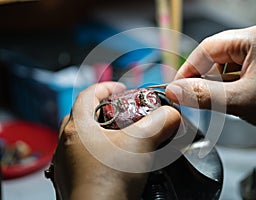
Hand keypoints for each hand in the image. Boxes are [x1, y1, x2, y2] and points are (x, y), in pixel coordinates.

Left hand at [52, 82, 180, 199]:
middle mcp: (67, 145)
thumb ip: (160, 123)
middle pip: (82, 116)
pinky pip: (84, 159)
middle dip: (102, 110)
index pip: (87, 94)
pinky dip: (98, 154)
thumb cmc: (109, 180)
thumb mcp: (141, 143)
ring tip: (119, 138)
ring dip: (99, 133)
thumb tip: (172, 115)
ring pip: (82, 139)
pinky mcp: (72, 180)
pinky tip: (114, 161)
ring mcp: (67, 163)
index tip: (121, 89)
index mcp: (77, 129)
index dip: (106, 87)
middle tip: (120, 113)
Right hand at [166, 24, 255, 143]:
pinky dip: (229, 87)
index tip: (177, 87)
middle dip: (202, 77)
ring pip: (227, 66)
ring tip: (209, 102)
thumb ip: (204, 95)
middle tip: (190, 97)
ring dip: (215, 84)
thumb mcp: (241, 101)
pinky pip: (240, 74)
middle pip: (217, 56)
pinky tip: (226, 100)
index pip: (208, 48)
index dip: (188, 69)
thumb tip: (176, 91)